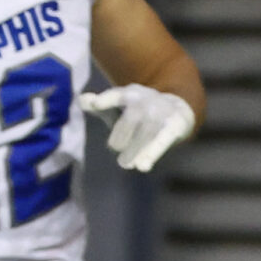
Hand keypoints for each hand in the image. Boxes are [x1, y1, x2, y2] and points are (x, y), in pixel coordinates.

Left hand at [80, 84, 194, 171]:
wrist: (179, 109)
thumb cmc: (139, 112)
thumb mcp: (119, 107)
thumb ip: (99, 105)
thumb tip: (81, 99)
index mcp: (130, 93)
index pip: (117, 95)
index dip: (107, 99)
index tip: (95, 104)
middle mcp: (147, 99)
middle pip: (131, 118)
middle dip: (121, 137)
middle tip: (117, 153)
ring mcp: (163, 111)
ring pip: (147, 131)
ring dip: (135, 150)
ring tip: (125, 165)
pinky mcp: (176, 125)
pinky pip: (163, 140)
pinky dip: (152, 153)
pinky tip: (142, 167)